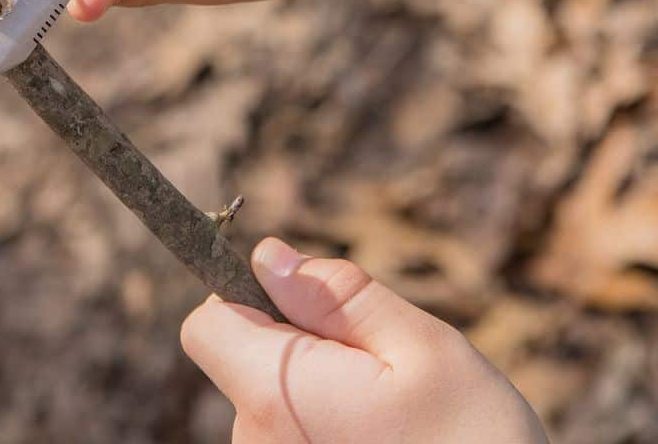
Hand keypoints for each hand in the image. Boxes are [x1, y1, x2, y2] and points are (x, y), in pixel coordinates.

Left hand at [181, 238, 546, 443]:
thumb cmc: (475, 440)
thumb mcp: (421, 347)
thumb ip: (337, 296)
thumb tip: (268, 256)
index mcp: (279, 397)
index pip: (207, 327)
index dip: (243, 296)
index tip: (298, 299)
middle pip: (242, 358)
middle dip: (295, 338)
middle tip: (371, 362)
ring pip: (269, 395)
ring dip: (313, 382)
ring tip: (382, 408)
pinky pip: (285, 431)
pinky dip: (318, 419)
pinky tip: (373, 436)